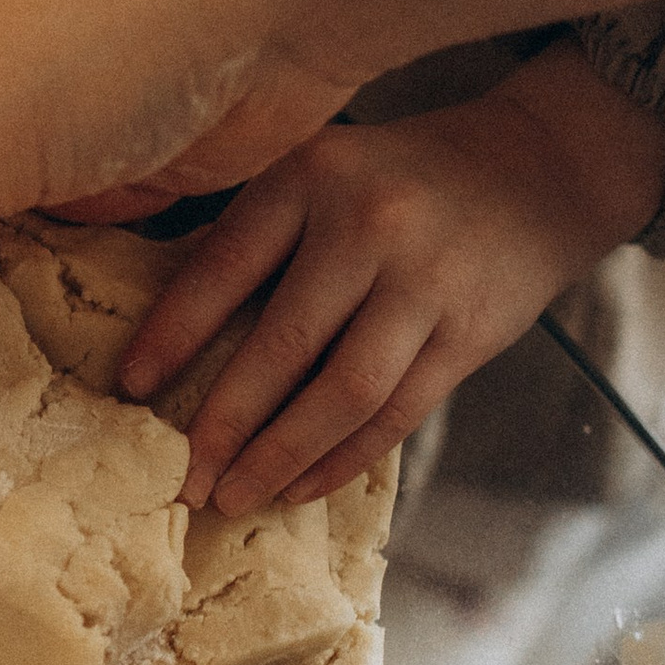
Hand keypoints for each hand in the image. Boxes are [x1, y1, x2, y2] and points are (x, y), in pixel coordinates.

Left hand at [116, 46, 664, 513]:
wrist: (534, 167)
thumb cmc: (396, 178)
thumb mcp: (321, 171)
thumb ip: (253, 233)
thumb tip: (161, 325)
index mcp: (309, 178)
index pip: (225, 267)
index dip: (173, 333)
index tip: (130, 388)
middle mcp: (367, 227)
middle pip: (282, 345)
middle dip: (223, 423)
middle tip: (180, 478)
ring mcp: (424, 284)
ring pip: (343, 393)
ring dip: (281, 456)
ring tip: (232, 497)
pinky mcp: (469, 335)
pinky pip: (397, 414)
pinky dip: (343, 458)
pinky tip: (300, 486)